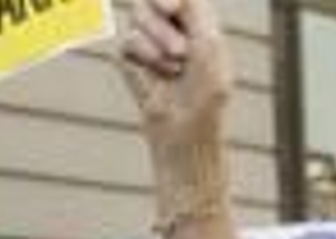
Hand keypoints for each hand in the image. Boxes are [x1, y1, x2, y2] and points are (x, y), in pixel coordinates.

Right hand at [119, 0, 232, 154]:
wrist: (185, 130)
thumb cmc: (206, 93)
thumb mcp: (209, 44)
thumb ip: (194, 8)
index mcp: (195, 17)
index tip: (174, 7)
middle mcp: (170, 25)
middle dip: (161, 16)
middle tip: (178, 45)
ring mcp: (148, 42)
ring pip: (137, 15)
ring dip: (157, 39)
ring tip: (175, 64)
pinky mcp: (129, 61)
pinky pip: (126, 43)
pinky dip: (144, 58)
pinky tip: (159, 77)